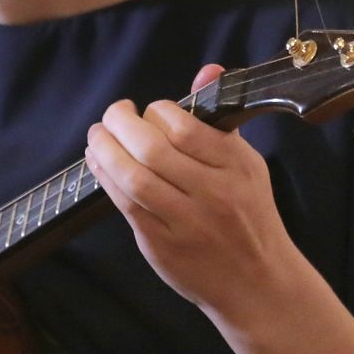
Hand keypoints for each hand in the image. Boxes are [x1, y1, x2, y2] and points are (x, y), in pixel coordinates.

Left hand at [84, 64, 302, 323]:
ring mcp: (187, 223)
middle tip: (112, 115)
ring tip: (96, 136)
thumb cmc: (249, 215)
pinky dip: (106, 179)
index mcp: (236, 166)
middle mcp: (213, 193)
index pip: (185, 128)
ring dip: (104, 151)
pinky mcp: (162, 246)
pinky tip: (99, 164)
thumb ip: (220, 120)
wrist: (257, 284)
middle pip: (152, 149)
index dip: (156, 112)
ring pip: (133, 179)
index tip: (148, 111)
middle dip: (120, 123)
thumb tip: (208, 70)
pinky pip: (126, 206)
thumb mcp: (246, 163)